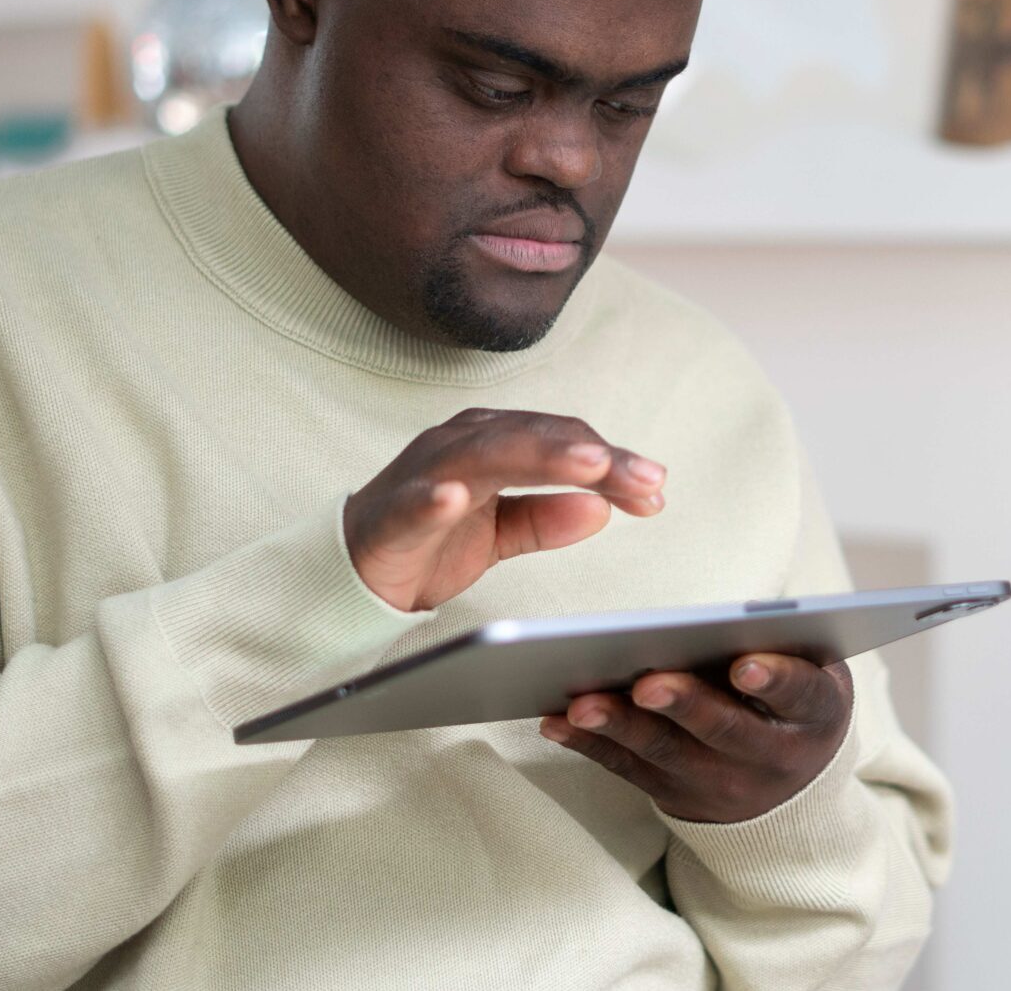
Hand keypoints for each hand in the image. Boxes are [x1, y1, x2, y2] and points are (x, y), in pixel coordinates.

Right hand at [344, 408, 664, 611]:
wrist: (353, 573)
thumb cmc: (429, 542)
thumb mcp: (500, 532)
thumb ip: (547, 517)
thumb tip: (603, 507)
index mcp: (492, 444)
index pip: (563, 442)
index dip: (612, 463)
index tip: (656, 489)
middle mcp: (461, 444)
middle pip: (536, 438)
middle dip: (593, 455)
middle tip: (643, 476)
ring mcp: (423, 473)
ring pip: (486, 454)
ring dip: (538, 455)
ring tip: (587, 464)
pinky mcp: (390, 513)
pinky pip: (414, 502)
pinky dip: (434, 496)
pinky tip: (455, 497)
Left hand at [540, 654, 853, 823]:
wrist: (791, 792)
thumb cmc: (795, 702)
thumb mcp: (815, 675)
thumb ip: (787, 644)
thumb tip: (728, 612)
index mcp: (815, 714)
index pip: (800, 695)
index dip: (775, 681)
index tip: (744, 666)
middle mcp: (769, 757)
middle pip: (724, 729)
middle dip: (684, 704)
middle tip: (648, 682)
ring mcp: (717, 781)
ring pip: (665, 752)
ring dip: (621, 726)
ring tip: (583, 702)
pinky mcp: (671, 793)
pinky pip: (625, 768)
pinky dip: (588, 743)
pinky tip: (556, 719)